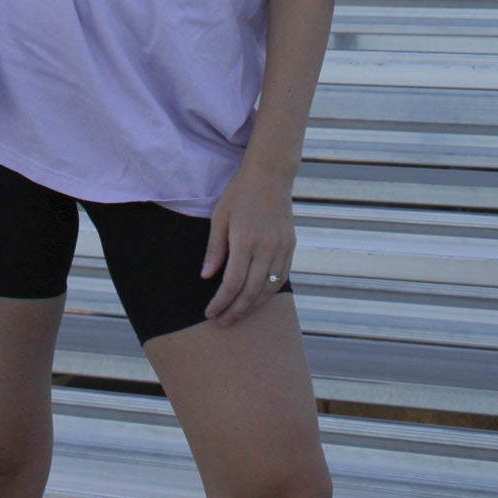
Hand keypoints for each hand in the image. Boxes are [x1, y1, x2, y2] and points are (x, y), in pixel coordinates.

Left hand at [201, 160, 295, 327]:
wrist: (270, 175)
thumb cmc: (240, 193)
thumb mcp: (220, 216)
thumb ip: (215, 249)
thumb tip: (206, 277)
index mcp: (245, 240)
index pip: (232, 283)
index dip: (220, 303)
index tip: (209, 313)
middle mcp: (266, 248)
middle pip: (251, 292)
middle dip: (235, 311)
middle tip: (222, 322)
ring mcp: (281, 248)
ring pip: (269, 289)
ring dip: (253, 307)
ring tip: (237, 314)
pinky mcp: (290, 246)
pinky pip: (282, 278)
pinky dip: (270, 293)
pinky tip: (258, 298)